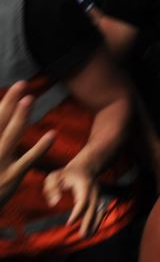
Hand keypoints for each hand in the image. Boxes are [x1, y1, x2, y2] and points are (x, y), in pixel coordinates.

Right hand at [0, 81, 55, 206]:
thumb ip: (1, 137)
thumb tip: (7, 118)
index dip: (3, 103)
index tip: (13, 87)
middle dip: (9, 102)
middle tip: (22, 83)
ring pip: (10, 136)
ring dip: (20, 117)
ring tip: (30, 99)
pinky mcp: (12, 177)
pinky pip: (28, 160)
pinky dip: (40, 147)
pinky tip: (53, 134)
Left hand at [43, 163, 99, 236]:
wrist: (84, 168)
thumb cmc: (66, 174)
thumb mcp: (54, 176)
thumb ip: (51, 188)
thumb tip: (54, 203)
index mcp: (84, 185)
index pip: (83, 201)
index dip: (77, 212)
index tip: (69, 223)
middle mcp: (94, 191)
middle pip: (93, 208)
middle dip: (89, 222)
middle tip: (83, 235)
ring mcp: (98, 195)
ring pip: (99, 211)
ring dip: (95, 224)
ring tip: (88, 236)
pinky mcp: (98, 199)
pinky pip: (99, 211)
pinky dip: (97, 221)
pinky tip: (92, 230)